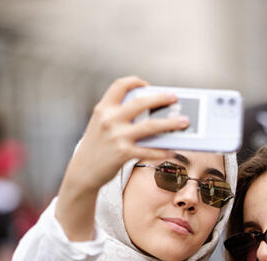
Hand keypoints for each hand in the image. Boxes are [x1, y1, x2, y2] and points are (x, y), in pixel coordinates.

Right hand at [56, 75, 188, 205]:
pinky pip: (149, 150)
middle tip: (174, 98)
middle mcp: (109, 119)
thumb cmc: (96, 148)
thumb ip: (117, 116)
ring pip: (150, 126)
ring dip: (170, 123)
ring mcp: (116, 136)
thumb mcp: (100, 126)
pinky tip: (172, 150)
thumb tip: (149, 113)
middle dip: (161, 98)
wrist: (82, 172)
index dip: (135, 82)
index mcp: (103, 109)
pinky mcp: (123, 153)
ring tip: (184, 122)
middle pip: (141, 102)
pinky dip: (162, 150)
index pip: (120, 85)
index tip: (147, 85)